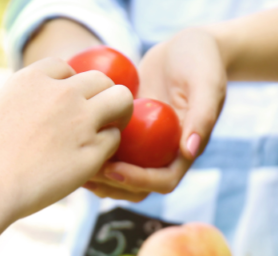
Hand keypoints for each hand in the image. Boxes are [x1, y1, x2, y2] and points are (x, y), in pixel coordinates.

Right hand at [0, 58, 132, 218]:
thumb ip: (15, 106)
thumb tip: (14, 113)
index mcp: (33, 79)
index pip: (65, 68)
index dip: (69, 86)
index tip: (65, 104)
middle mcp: (62, 93)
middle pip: (101, 79)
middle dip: (101, 96)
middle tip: (96, 117)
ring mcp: (81, 120)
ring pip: (121, 100)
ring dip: (117, 115)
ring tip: (107, 132)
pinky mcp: (92, 150)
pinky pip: (114, 140)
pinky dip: (106, 149)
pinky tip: (92, 161)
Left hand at [84, 27, 226, 200]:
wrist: (188, 46)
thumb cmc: (201, 60)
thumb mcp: (206, 83)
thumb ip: (203, 115)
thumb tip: (189, 151)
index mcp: (185, 150)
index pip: (164, 182)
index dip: (138, 181)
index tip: (113, 169)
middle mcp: (164, 153)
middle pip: (138, 187)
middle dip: (112, 185)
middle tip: (86, 172)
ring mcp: (145, 145)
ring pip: (120, 175)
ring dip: (98, 177)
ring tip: (73, 164)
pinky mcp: (130, 132)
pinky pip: (109, 150)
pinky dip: (92, 151)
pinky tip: (71, 142)